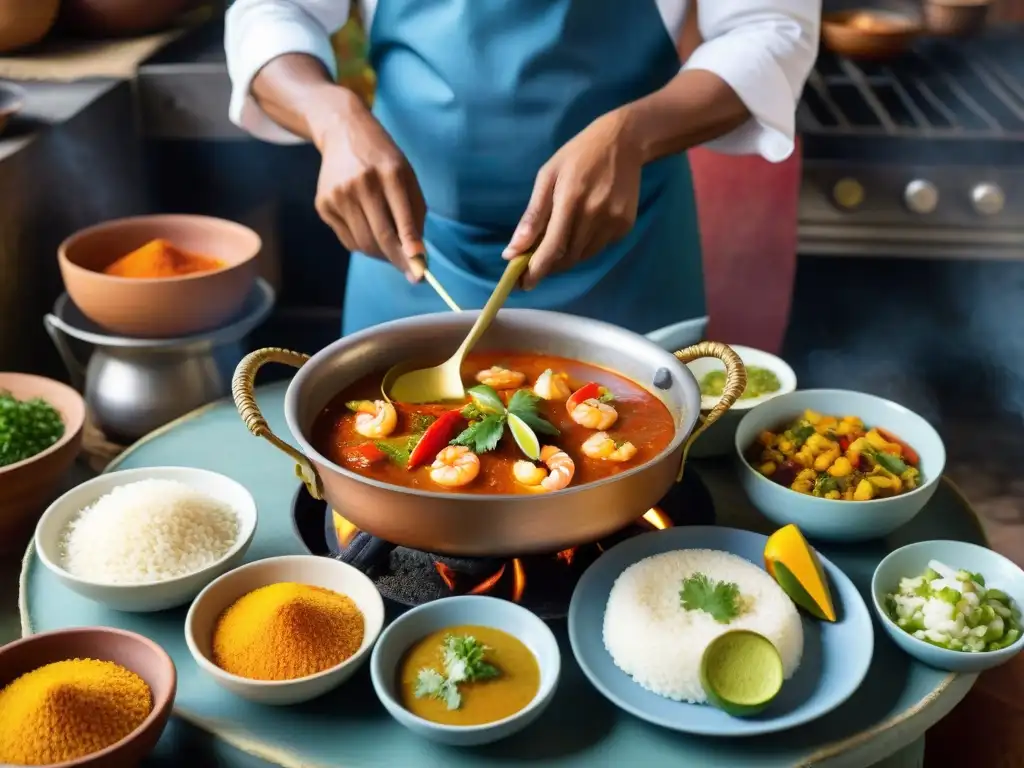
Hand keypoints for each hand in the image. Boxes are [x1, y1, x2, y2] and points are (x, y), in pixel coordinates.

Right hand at [311, 90, 426, 281]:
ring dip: (382, 254)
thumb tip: (417, 255)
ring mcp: (338, 194)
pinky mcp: (323, 204)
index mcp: (390, 172)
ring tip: (391, 246)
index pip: (402, 219)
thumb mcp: (406, 176)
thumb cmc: (383, 159)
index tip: (420, 272)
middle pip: (381, 237)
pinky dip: (364, 245)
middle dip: (398, 260)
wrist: (343, 133)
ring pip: (364, 244)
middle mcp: (362, 183)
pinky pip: (348, 240)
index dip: (411, 249)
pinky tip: (369, 230)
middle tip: (411, 273)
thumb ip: (415, 213)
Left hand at [503, 108, 643, 289]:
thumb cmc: (578, 156)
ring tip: (558, 241)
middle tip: (534, 263)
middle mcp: (594, 214)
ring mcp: (613, 222)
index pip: (551, 247)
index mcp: (570, 199)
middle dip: (548, 266)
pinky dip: (585, 246)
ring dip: (566, 257)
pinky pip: (598, 248)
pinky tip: (582, 227)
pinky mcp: (625, 226)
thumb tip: (513, 251)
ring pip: (583, 256)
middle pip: (567, 257)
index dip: (536, 270)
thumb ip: (532, 216)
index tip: (524, 283)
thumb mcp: (548, 177)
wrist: (623, 142)